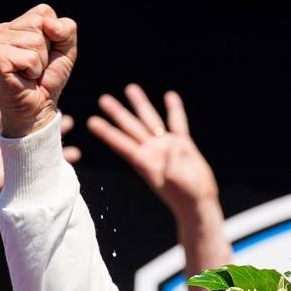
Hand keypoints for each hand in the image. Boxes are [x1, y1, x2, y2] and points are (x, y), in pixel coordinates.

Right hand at [0, 4, 77, 137]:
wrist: (37, 107)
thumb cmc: (48, 78)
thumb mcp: (66, 51)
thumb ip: (66, 31)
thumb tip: (49, 24)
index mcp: (17, 25)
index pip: (44, 11)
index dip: (55, 34)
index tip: (47, 53)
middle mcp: (3, 29)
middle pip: (40, 23)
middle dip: (48, 49)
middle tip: (37, 65)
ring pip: (36, 41)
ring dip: (40, 62)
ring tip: (30, 72)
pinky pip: (30, 57)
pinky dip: (34, 70)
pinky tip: (23, 77)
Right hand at [0, 101, 80, 215]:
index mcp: (14, 171)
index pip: (40, 161)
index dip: (56, 155)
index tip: (75, 153)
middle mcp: (7, 158)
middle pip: (33, 143)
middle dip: (51, 134)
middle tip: (70, 121)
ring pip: (14, 129)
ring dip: (27, 119)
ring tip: (42, 107)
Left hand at [87, 85, 217, 217]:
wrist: (198, 202)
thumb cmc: (185, 196)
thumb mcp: (176, 182)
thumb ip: (171, 165)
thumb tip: (172, 148)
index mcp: (145, 161)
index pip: (122, 143)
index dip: (107, 133)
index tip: (92, 122)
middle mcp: (152, 151)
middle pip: (131, 127)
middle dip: (118, 113)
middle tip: (104, 99)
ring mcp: (166, 146)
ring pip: (151, 120)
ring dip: (141, 104)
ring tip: (131, 88)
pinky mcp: (182, 145)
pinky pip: (177, 123)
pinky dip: (174, 109)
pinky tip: (170, 96)